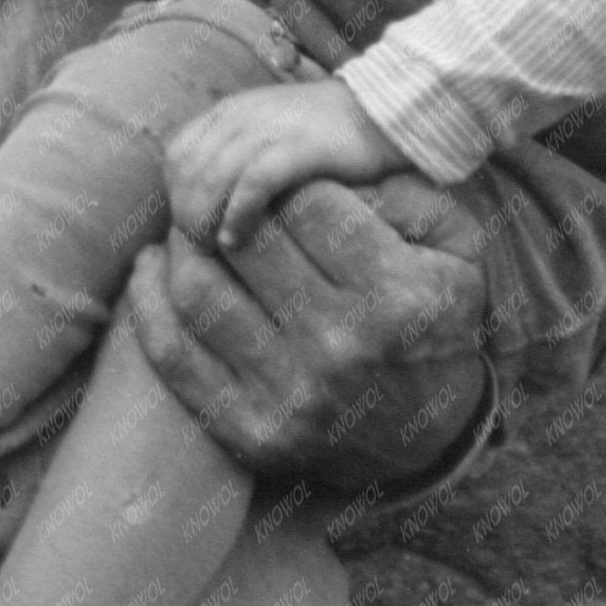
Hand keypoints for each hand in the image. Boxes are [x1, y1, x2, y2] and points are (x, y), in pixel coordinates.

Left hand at [124, 174, 490, 493]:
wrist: (425, 437)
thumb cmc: (434, 319)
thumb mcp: (457, 250)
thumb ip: (408, 193)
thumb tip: (330, 168)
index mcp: (394, 295)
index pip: (307, 205)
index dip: (283, 182)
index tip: (278, 185)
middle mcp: (339, 347)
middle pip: (244, 243)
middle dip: (227, 206)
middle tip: (224, 198)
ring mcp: (289, 395)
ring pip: (197, 290)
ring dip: (183, 245)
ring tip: (192, 227)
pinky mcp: (247, 430)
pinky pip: (172, 353)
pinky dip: (148, 300)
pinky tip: (155, 265)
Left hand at [165, 77, 401, 250]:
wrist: (386, 111)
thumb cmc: (328, 138)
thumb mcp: (271, 138)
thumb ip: (238, 159)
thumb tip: (206, 206)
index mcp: (230, 113)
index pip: (177, 155)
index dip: (176, 194)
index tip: (193, 225)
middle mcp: (241, 116)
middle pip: (188, 171)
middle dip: (186, 213)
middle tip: (200, 248)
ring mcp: (270, 128)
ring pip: (211, 177)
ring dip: (205, 218)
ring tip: (215, 248)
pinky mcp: (300, 147)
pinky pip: (253, 183)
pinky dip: (238, 213)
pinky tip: (237, 238)